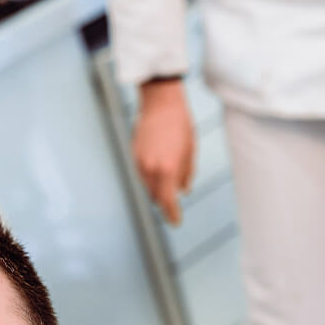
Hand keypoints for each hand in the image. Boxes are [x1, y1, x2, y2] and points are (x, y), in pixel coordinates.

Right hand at [131, 79, 194, 226]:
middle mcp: (151, 169)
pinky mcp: (134, 155)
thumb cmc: (180, 125)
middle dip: (165, 203)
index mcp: (168, 169)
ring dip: (158, 190)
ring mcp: (140, 162)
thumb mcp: (190, 150)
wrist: (161, 102)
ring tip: (168, 186)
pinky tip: (159, 170)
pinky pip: (143, 175)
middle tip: (173, 209)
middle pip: (156, 197)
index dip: (172, 215)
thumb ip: (187, 174)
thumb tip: (184, 191)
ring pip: (148, 187)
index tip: (176, 222)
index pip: (168, 201)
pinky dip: (151, 178)